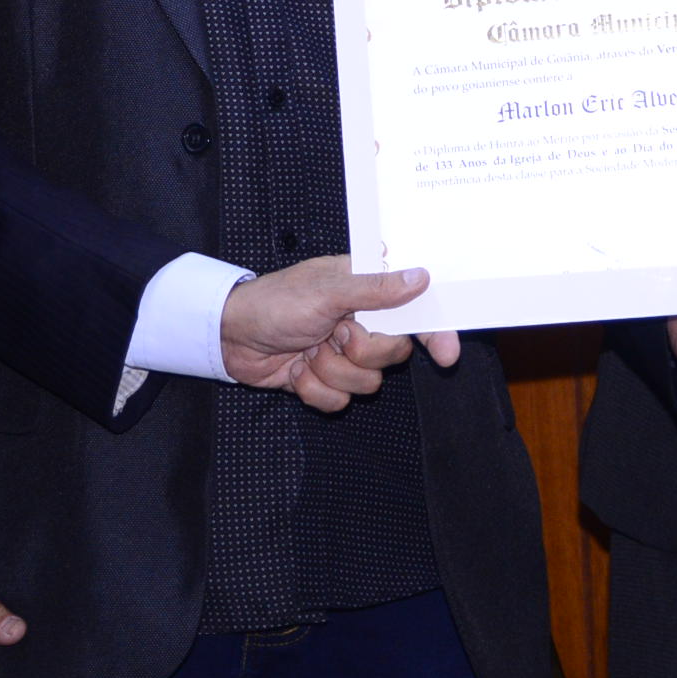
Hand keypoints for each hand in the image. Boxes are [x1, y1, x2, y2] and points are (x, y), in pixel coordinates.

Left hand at [221, 257, 446, 410]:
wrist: (229, 337)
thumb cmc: (275, 302)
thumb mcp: (326, 291)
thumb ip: (375, 288)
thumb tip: (420, 277)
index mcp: (365, 291)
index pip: (414, 312)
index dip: (435, 332)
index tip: (448, 354)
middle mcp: (360, 322)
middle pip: (392, 355)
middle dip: (359, 351)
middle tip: (332, 333)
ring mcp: (342, 354)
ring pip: (366, 382)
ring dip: (330, 370)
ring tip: (307, 350)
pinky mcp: (324, 381)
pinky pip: (339, 401)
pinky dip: (314, 389)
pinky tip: (296, 369)